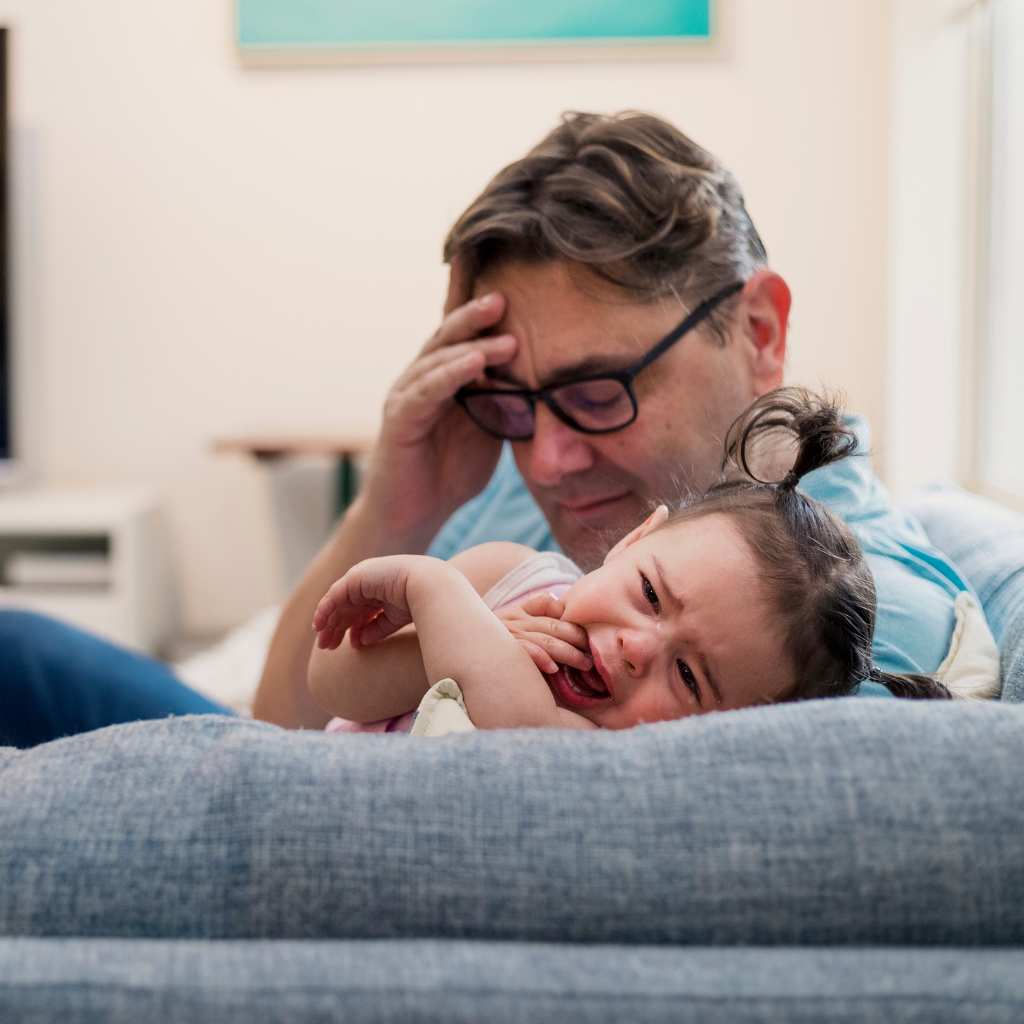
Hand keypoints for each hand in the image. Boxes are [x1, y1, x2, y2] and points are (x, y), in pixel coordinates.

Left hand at [312, 555, 433, 650]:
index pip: (362, 609)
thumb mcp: (395, 618)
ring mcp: (362, 578)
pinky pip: (334, 596)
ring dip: (328, 623)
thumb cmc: (421, 603)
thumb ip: (377, 628)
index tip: (349, 646)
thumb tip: (360, 641)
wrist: (428, 586)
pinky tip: (319, 626)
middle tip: (327, 647)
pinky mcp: (354, 578)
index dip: (353, 627)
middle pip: (347, 607)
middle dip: (337, 628)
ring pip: (338, 603)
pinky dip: (325, 611)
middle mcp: (370, 582)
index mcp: (383, 589)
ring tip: (323, 643)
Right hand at [359, 256, 517, 540]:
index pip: (462, 331)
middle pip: (448, 333)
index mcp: (445, 375)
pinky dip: (451, 374)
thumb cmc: (451, 471)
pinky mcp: (399, 419)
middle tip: (508, 295)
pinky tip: (475, 364)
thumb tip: (548, 378)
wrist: (415, 515)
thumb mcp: (490, 429)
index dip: (475, 300)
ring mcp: (407, 394)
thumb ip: (507, 400)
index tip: (501, 268)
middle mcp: (422, 376)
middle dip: (477, 311)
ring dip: (472, 343)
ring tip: (506, 334)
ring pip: (439, 356)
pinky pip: (427, 391)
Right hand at [496, 594, 592, 675]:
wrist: (452, 650)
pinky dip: (540, 658)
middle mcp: (516, 622)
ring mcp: (509, 636)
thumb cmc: (490, 639)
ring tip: (585, 664)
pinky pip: (524, 651)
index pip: (553, 610)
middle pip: (554, 626)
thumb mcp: (509, 617)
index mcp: (520, 613)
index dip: (575, 623)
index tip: (592, 636)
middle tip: (596, 654)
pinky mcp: (502, 652)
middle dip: (578, 639)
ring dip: (569, 653)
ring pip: (546, 641)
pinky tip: (554, 669)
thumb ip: (533, 606)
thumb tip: (557, 599)